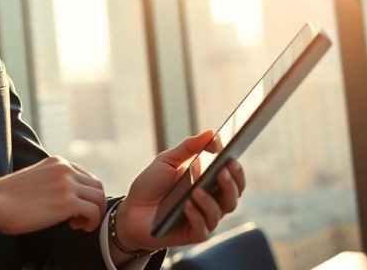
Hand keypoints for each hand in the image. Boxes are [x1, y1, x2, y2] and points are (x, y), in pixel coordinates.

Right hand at [0, 155, 105, 234]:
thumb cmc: (8, 198)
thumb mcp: (35, 179)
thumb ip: (51, 181)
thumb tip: (60, 197)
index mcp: (57, 162)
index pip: (86, 176)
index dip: (84, 195)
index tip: (74, 209)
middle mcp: (65, 169)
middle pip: (97, 186)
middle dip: (93, 204)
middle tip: (79, 219)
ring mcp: (67, 184)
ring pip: (99, 198)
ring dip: (94, 214)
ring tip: (79, 224)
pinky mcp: (67, 201)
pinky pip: (94, 211)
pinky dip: (91, 222)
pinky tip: (77, 227)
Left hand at [113, 131, 245, 257]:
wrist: (131, 210)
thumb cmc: (151, 185)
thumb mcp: (167, 161)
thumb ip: (189, 147)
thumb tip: (212, 133)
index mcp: (208, 182)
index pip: (232, 177)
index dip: (236, 169)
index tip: (231, 158)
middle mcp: (211, 201)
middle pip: (233, 196)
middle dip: (231, 183)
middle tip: (222, 171)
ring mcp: (203, 218)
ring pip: (220, 212)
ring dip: (210, 200)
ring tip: (197, 190)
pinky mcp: (193, 234)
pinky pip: (203, 228)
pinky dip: (197, 216)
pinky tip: (187, 206)